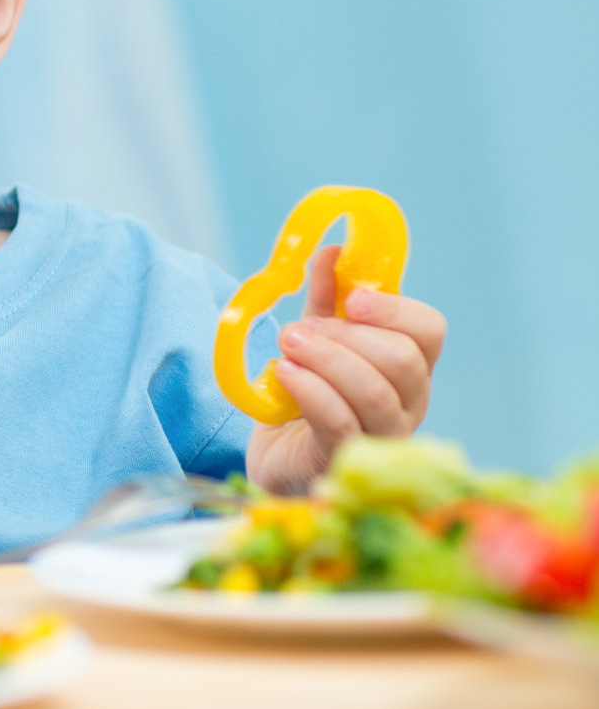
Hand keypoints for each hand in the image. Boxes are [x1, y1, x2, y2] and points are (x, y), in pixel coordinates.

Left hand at [247, 244, 446, 493]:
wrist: (279, 456)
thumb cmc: (308, 395)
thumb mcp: (317, 338)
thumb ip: (326, 298)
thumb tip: (331, 251)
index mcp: (409, 366)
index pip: (429, 331)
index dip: (394, 309)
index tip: (353, 298)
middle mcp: (408, 402)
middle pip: (404, 360)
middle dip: (347, 336)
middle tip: (298, 329)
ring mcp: (382, 434)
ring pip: (374, 391)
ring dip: (325, 359)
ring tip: (286, 346)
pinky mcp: (345, 458)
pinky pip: (339, 421)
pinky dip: (310, 390)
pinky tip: (284, 375)